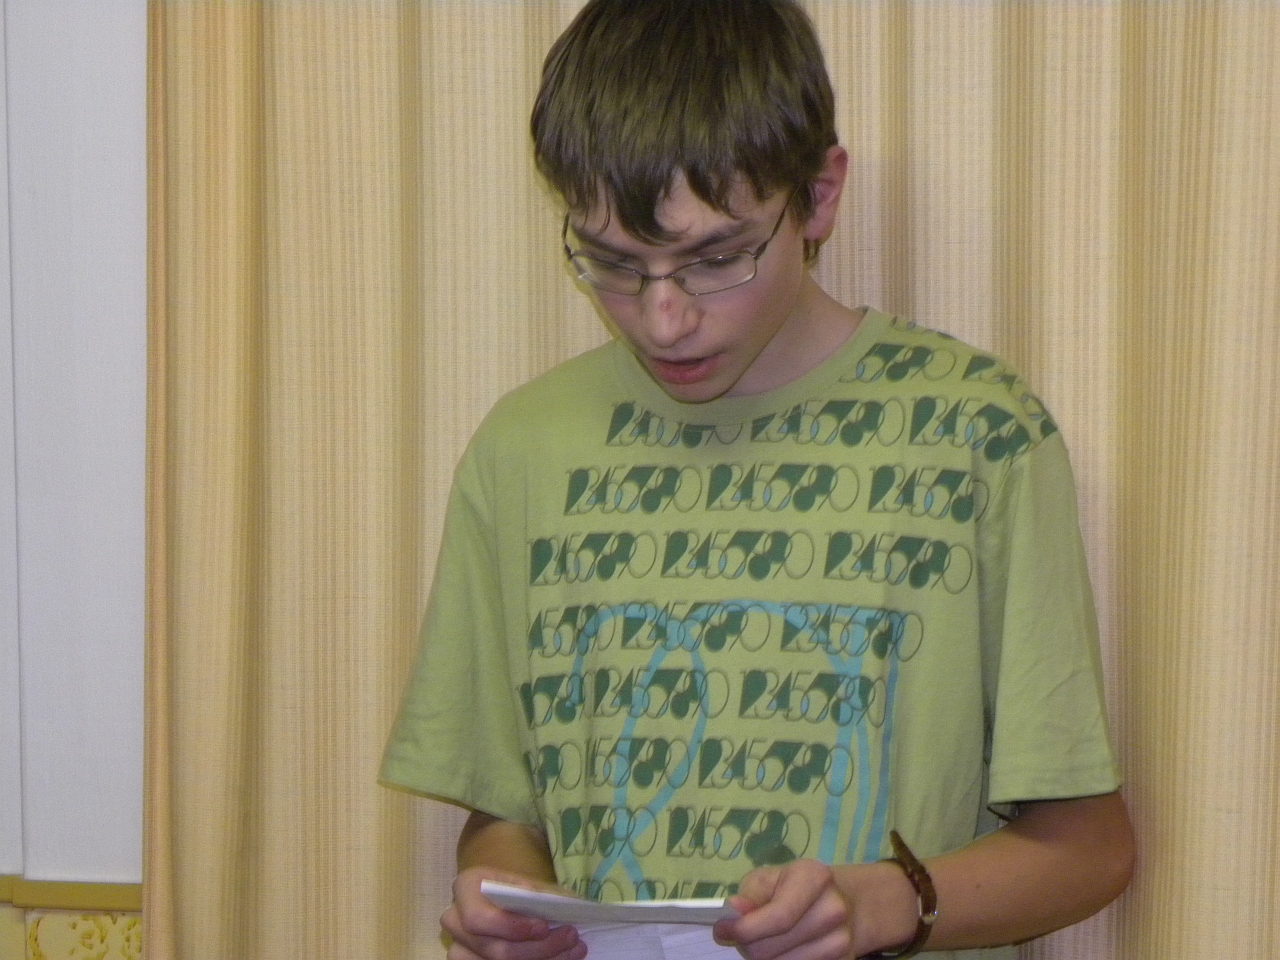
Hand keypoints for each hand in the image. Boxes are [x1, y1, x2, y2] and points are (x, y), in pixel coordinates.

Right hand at [441, 867, 586, 959]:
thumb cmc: (510, 886)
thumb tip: (556, 907)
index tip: (543, 926)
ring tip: (573, 949)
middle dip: (539, 948)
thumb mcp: (521, 879)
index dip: (511, 927)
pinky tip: (561, 958)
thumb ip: (535, 892)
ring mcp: (460, 949)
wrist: (495, 897)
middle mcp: (455, 921)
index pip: (478, 918)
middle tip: (571, 937)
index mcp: (464, 889)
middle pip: (496, 951)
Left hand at [712, 860, 853, 959]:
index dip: (745, 929)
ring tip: (764, 940)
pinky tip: (782, 949)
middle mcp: (834, 910)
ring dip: (764, 957)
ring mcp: (842, 940)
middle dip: (748, 945)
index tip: (722, 930)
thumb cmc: (793, 886)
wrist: (837, 900)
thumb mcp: (768, 879)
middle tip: (742, 936)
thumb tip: (734, 910)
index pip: (778, 917)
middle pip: (773, 948)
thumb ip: (750, 895)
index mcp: (815, 878)